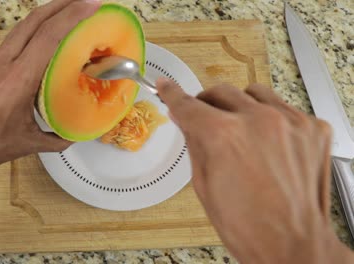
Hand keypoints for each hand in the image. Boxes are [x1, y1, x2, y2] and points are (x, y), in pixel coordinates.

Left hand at [0, 0, 99, 184]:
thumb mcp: (28, 142)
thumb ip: (56, 138)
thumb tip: (73, 135)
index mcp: (19, 78)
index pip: (49, 36)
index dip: (72, 16)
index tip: (92, 5)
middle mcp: (6, 62)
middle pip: (35, 20)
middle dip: (62, 4)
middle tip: (85, 0)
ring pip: (24, 25)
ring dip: (47, 12)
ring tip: (68, 8)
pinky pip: (16, 37)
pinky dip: (34, 27)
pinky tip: (44, 32)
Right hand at [157, 79, 351, 262]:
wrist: (293, 244)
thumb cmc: (249, 225)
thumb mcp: (204, 185)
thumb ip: (193, 143)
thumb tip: (184, 119)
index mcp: (224, 136)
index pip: (188, 104)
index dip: (172, 94)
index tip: (167, 87)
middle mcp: (258, 121)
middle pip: (220, 92)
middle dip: (207, 105)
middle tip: (206, 121)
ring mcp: (290, 122)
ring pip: (253, 93)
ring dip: (240, 107)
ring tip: (242, 133)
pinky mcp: (312, 128)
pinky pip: (283, 108)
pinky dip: (270, 119)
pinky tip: (268, 143)